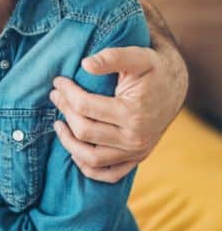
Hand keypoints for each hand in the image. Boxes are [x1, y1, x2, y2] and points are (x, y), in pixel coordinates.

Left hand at [50, 45, 185, 182]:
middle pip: (84, 131)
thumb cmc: (152, 69)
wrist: (174, 86)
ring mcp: (136, 152)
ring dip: (68, 142)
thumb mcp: (137, 56)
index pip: (85, 107)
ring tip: (57, 124)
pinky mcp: (136, 159)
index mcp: (134, 113)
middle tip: (55, 96)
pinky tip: (74, 151)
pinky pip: (108, 174)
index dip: (67, 93)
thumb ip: (112, 57)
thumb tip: (85, 64)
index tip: (58, 81)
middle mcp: (135, 138)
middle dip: (64, 111)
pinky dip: (88, 167)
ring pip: (91, 158)